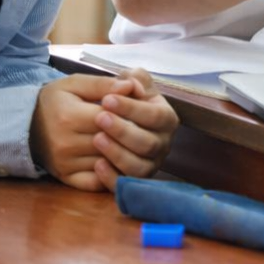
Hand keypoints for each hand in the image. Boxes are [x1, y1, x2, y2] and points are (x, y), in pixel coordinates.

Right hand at [29, 74, 134, 190]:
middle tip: (143, 124)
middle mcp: (65, 144)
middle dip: (130, 132)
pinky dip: (112, 174)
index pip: (110, 117)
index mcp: (68, 117)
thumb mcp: (75, 84)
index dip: (129, 111)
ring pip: (108, 161)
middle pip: (111, 141)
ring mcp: (66, 164)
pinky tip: (120, 160)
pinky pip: (96, 183)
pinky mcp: (67, 178)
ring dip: (125, 152)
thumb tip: (131, 85)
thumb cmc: (55, 101)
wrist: (26, 125)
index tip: (141, 105)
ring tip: (136, 139)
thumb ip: (103, 83)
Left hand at [88, 69, 179, 189]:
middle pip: (148, 143)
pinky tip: (97, 165)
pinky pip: (125, 184)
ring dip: (118, 154)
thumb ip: (133, 78)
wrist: (103, 123)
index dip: (133, 108)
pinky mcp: (132, 181)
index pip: (155, 115)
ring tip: (97, 139)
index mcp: (165, 118)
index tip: (107, 99)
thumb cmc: (118, 101)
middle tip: (100, 118)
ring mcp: (149, 164)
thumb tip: (132, 81)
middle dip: (124, 130)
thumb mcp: (127, 84)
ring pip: (139, 167)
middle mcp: (162, 144)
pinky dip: (112, 177)